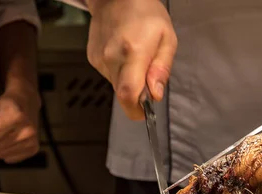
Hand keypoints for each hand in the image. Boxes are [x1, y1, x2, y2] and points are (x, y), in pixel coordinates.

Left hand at [0, 90, 39, 163]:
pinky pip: (11, 159)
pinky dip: (6, 153)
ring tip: (0, 138)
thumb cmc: (6, 105)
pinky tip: (9, 143)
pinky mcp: (34, 149)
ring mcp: (32, 141)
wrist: (27, 103)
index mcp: (16, 118)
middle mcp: (26, 132)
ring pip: (2, 155)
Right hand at [86, 0, 177, 119]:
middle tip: (148, 76)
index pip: (128, 93)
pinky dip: (120, 72)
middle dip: (138, 94)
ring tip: (136, 58)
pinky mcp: (93, 59)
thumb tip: (156, 94)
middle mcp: (112, 57)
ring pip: (117, 86)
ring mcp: (100, 59)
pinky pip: (110, 76)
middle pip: (123, 94)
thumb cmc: (145, 13)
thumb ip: (162, 69)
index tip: (145, 112)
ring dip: (129, 81)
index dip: (136, 110)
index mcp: (133, 52)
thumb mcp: (167, 38)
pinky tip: (124, 54)